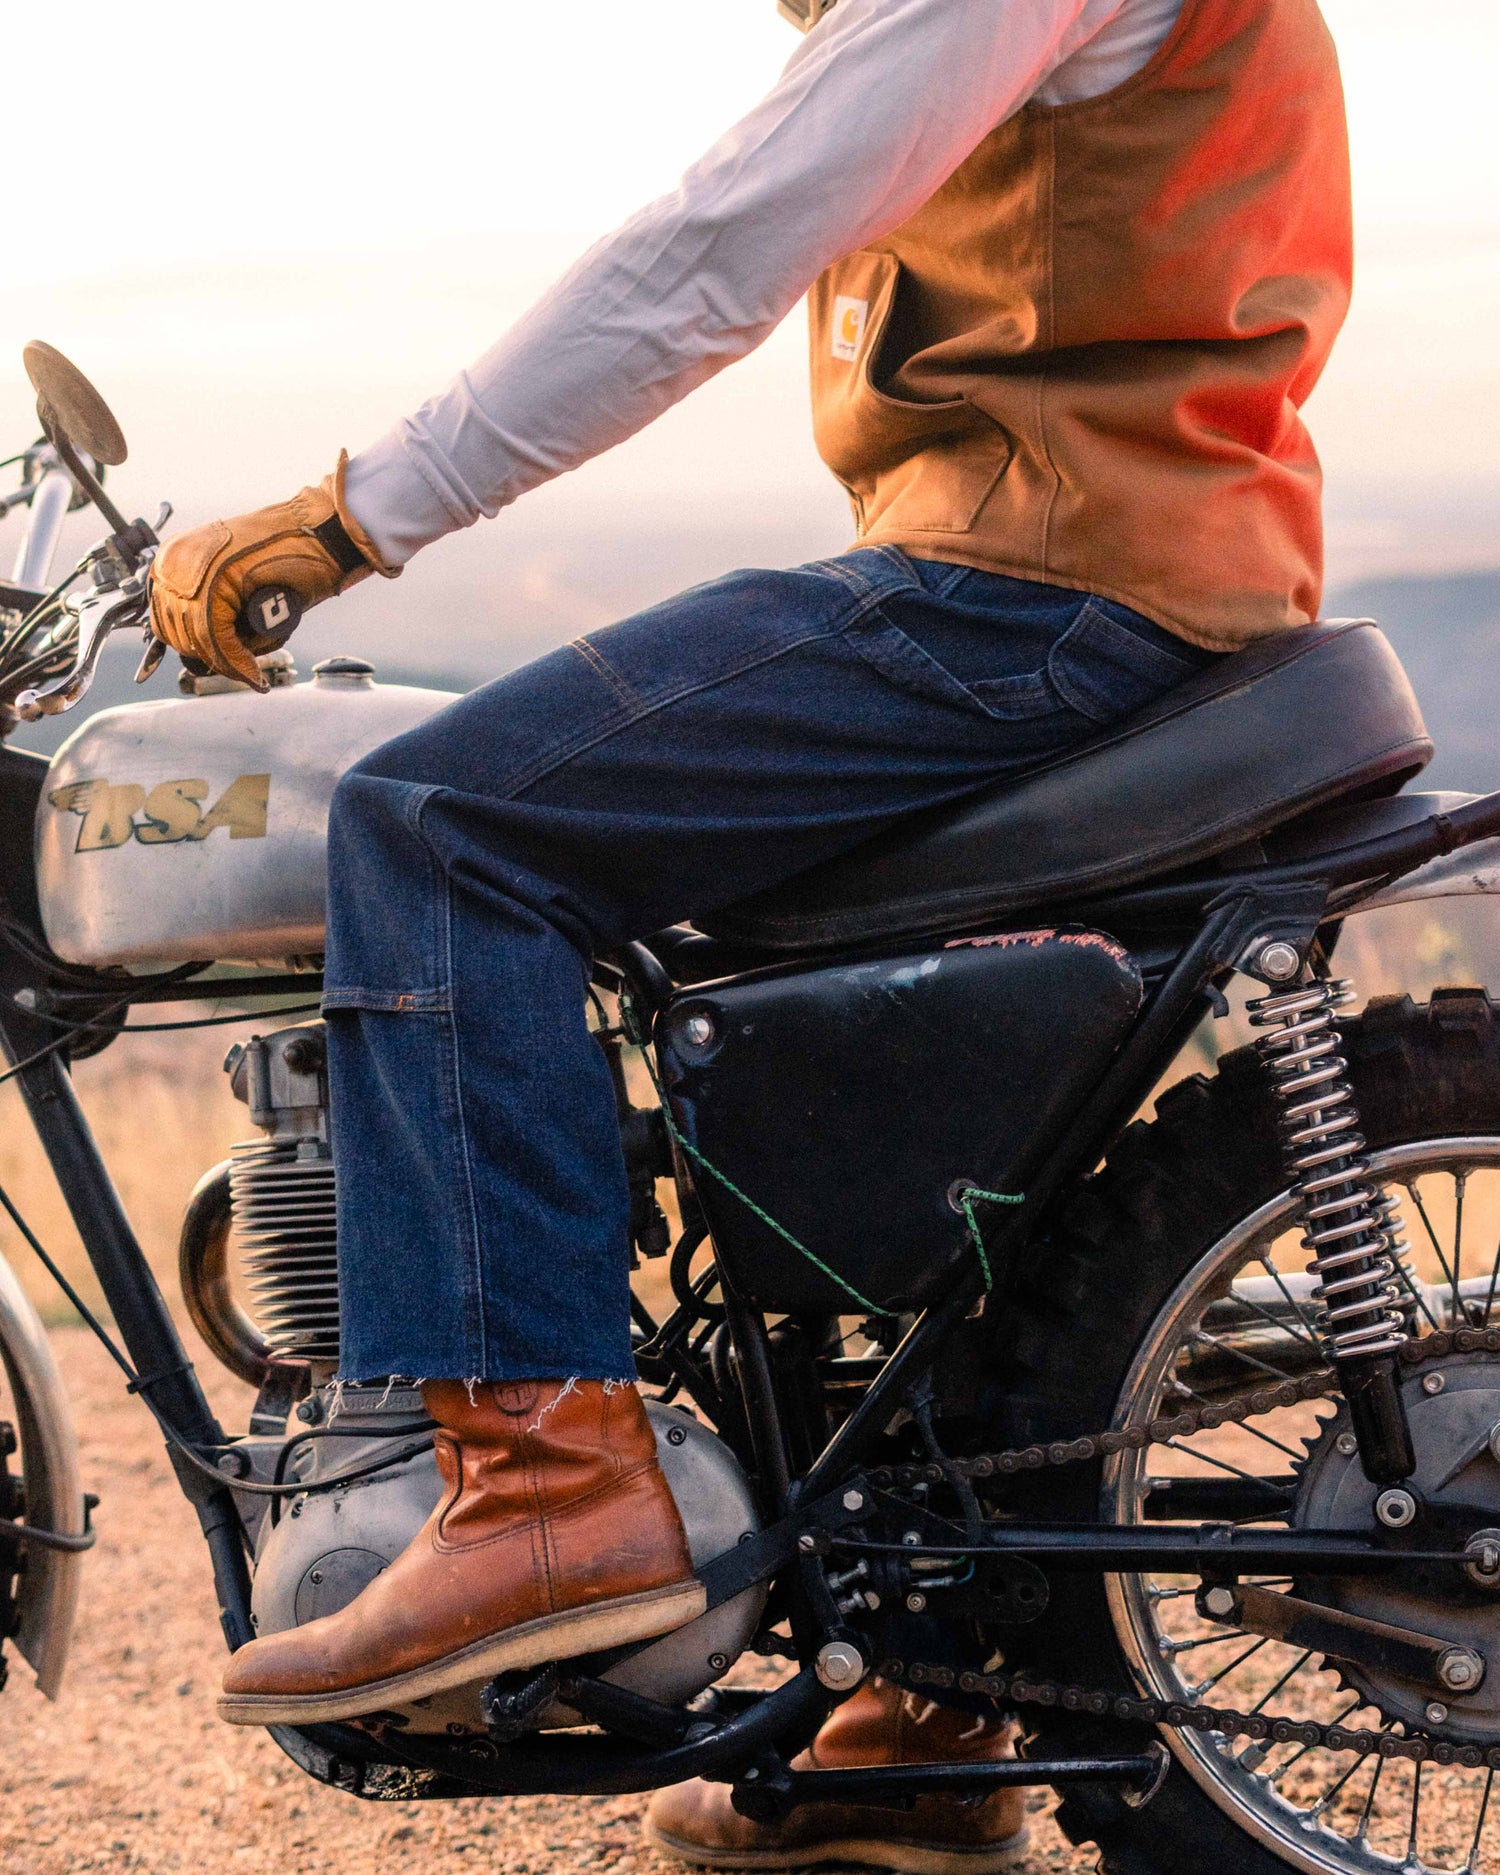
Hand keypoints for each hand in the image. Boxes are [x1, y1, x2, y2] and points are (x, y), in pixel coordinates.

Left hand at [148, 452, 394, 689]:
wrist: (324, 533)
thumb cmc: (293, 558)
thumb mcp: (239, 583)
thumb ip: (214, 612)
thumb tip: (202, 659)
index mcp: (176, 557)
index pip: (167, 621)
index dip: (197, 651)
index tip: (224, 666)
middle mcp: (176, 560)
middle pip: (177, 634)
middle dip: (214, 658)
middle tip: (245, 667)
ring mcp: (193, 568)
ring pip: (196, 639)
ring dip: (230, 660)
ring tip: (256, 661)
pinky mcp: (215, 581)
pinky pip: (215, 638)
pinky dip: (237, 662)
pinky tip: (254, 673)